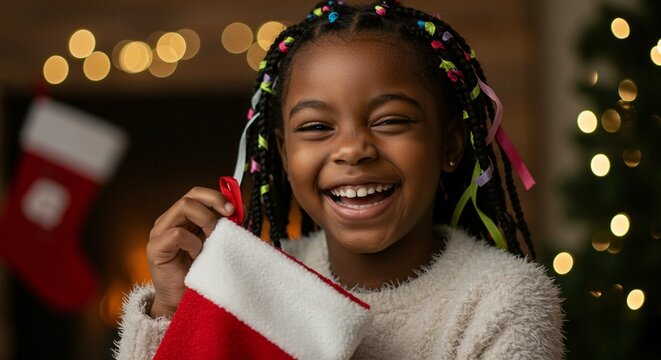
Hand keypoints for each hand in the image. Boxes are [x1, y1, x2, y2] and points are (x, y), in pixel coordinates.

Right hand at [146, 187, 234, 317]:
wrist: (184, 301)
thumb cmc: (202, 273)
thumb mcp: (216, 243)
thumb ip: (224, 225)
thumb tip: (240, 208)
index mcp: (182, 218)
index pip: (197, 193)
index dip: (217, 196)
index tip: (235, 208)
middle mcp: (168, 220)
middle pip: (191, 195)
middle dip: (214, 202)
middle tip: (230, 217)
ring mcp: (159, 233)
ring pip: (184, 206)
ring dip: (206, 220)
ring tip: (213, 238)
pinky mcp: (155, 248)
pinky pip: (178, 233)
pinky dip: (193, 242)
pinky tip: (197, 255)